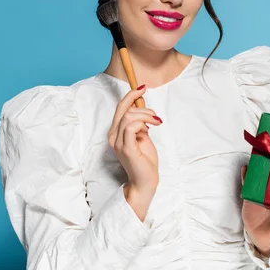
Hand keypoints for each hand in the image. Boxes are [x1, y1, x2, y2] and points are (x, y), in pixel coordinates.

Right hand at [107, 85, 161, 220]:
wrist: (145, 182)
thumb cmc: (145, 161)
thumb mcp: (143, 136)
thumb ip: (140, 122)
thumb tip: (141, 105)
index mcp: (116, 132)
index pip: (120, 108)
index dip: (131, 95)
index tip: (142, 88)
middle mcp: (113, 136)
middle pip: (124, 109)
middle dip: (142, 105)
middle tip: (155, 116)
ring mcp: (118, 142)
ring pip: (129, 116)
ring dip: (146, 115)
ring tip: (156, 122)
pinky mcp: (126, 148)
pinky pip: (131, 127)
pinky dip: (143, 123)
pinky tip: (150, 129)